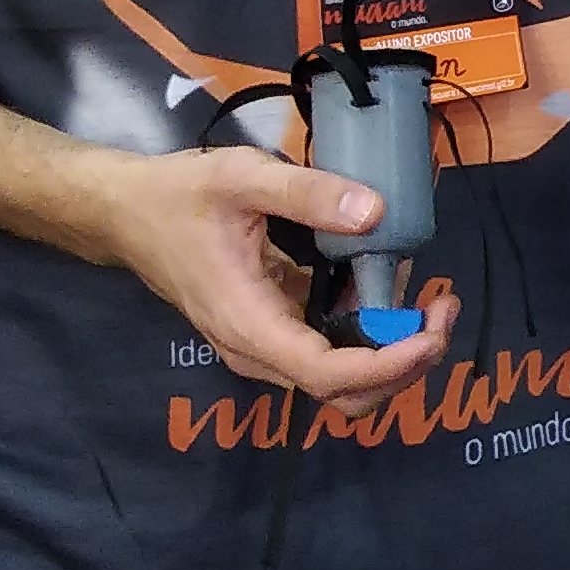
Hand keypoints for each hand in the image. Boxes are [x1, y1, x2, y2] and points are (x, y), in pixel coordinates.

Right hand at [80, 146, 456, 415]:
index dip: (386, 365)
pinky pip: (328, 346)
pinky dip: (368, 329)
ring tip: (432, 299)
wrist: (126, 213)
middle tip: (442, 309)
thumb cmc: (178, 196)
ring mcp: (263, 343)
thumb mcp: (241, 178)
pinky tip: (391, 285)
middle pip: (340, 390)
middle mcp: (256, 349)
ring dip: (392, 349)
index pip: (325, 374)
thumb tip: (375, 211)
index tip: (431, 333)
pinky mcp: (271, 327)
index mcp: (248, 323)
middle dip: (403, 362)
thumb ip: (307, 194)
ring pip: (338, 375)